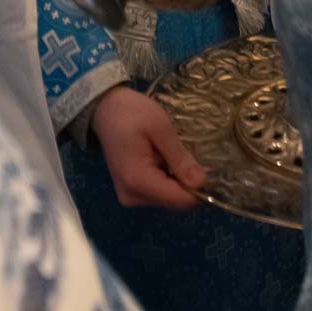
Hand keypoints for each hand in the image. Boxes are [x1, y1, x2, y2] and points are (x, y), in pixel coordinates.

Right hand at [92, 86, 206, 210]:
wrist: (106, 108)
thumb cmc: (132, 113)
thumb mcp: (160, 128)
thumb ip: (180, 158)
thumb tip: (201, 183)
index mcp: (138, 180)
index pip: (179, 200)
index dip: (198, 186)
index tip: (205, 165)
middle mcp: (132, 196)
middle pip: (174, 201)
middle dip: (186, 181)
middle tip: (184, 152)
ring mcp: (129, 197)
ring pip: (168, 199)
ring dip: (177, 179)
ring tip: (170, 152)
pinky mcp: (131, 192)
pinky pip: (158, 193)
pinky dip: (167, 179)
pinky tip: (162, 159)